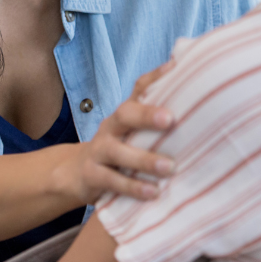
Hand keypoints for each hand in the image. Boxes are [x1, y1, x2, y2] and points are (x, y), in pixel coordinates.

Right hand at [59, 62, 176, 204]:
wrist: (76, 173)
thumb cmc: (117, 147)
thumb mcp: (132, 130)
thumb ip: (155, 113)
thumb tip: (184, 78)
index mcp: (124, 114)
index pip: (139, 88)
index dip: (155, 77)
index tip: (176, 68)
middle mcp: (111, 127)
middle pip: (124, 114)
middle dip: (146, 115)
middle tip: (170, 119)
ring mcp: (99, 151)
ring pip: (117, 151)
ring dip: (144, 160)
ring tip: (169, 168)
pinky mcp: (92, 176)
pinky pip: (112, 181)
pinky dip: (133, 187)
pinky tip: (153, 193)